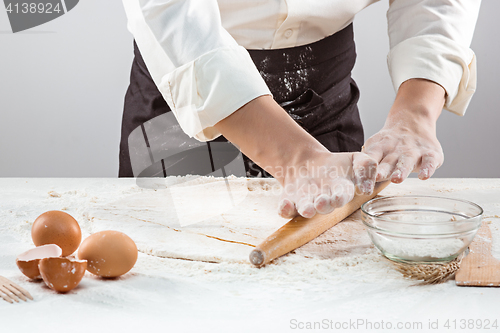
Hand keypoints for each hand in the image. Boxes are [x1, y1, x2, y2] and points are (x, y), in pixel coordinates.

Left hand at [214, 95, 376, 218]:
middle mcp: (323, 200)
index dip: (340, 197)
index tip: (339, 196)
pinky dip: (285, 209)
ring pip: (306, 210)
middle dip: (324, 205)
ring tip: (307, 208)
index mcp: (341, 192)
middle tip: (322, 202)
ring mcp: (306, 202)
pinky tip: (285, 204)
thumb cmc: (336, 165)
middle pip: (324, 206)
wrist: (308, 163)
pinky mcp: (290, 202)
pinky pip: (286, 210)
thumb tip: (366, 188)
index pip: (342, 196)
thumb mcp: (356, 159)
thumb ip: (367, 167)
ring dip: (307, 209)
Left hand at [363, 79, 445, 182]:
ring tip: (397, 179)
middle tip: (377, 178)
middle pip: (388, 161)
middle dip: (383, 170)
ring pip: (407, 161)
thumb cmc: (390, 143)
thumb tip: (350, 180)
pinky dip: (427, 168)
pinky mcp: (430, 154)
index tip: (361, 182)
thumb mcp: (376, 147)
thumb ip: (367, 162)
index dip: (366, 170)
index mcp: (379, 149)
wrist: (412, 121)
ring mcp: (413, 151)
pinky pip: (430, 161)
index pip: (371, 159)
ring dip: (402, 170)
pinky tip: (424, 176)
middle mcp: (396, 150)